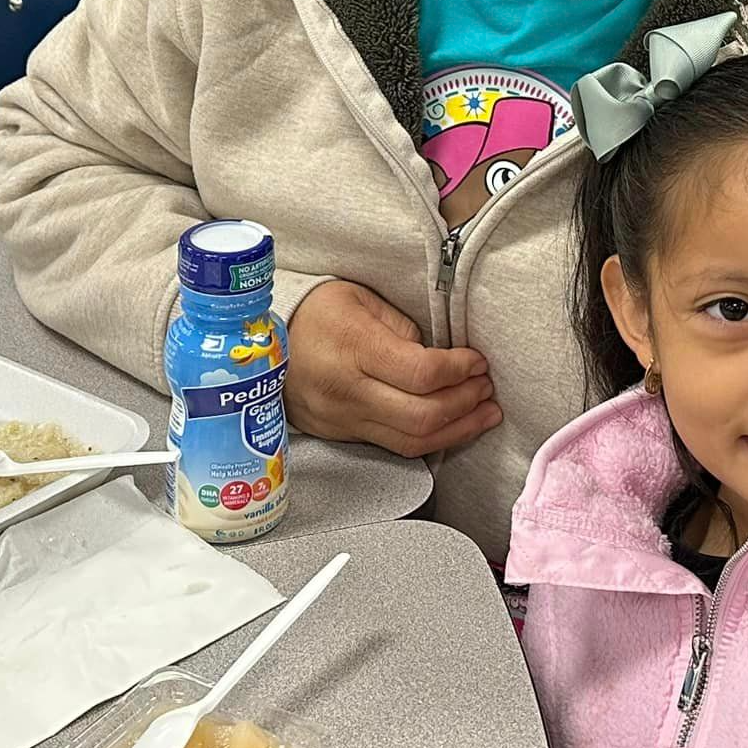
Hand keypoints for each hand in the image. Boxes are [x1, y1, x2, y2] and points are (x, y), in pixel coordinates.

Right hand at [282, 280, 501, 457]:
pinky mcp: (342, 435)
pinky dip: (431, 439)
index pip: (421, 373)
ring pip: (411, 442)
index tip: (477, 361)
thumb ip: (404, 330)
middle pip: (421, 416)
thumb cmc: (316, 311)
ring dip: (458, 430)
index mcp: (354, 347)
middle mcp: (347, 391)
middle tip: (487, 388)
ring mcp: (342, 419)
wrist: (260, 343)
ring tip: (484, 413)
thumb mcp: (361, 299)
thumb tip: (442, 361)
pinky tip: (453, 427)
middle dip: (466, 405)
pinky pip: (394, 447)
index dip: (460, 370)